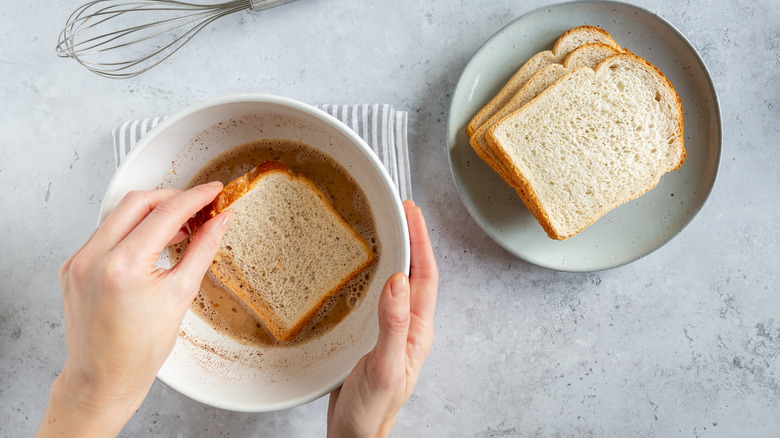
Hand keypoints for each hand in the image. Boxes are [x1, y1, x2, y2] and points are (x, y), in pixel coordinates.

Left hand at [37, 183, 232, 437]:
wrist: (103, 380)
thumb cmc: (140, 350)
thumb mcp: (181, 295)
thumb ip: (202, 249)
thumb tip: (221, 221)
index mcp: (123, 265)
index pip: (166, 212)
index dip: (195, 197)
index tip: (214, 192)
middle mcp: (94, 257)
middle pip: (138, 202)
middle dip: (172, 198)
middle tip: (199, 207)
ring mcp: (78, 260)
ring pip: (119, 214)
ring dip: (151, 212)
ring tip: (179, 227)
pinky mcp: (72, 266)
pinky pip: (105, 233)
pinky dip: (132, 229)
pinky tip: (152, 242)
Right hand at [327, 200, 438, 437]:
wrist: (354, 436)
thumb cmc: (372, 409)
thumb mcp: (385, 366)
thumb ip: (393, 325)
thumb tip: (399, 281)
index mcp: (418, 330)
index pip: (425, 276)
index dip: (420, 241)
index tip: (412, 212)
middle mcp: (408, 326)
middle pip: (414, 273)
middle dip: (410, 239)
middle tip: (398, 209)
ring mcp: (390, 331)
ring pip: (397, 282)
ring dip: (393, 253)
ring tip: (384, 227)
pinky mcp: (370, 336)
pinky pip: (376, 296)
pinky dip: (372, 274)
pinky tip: (360, 268)